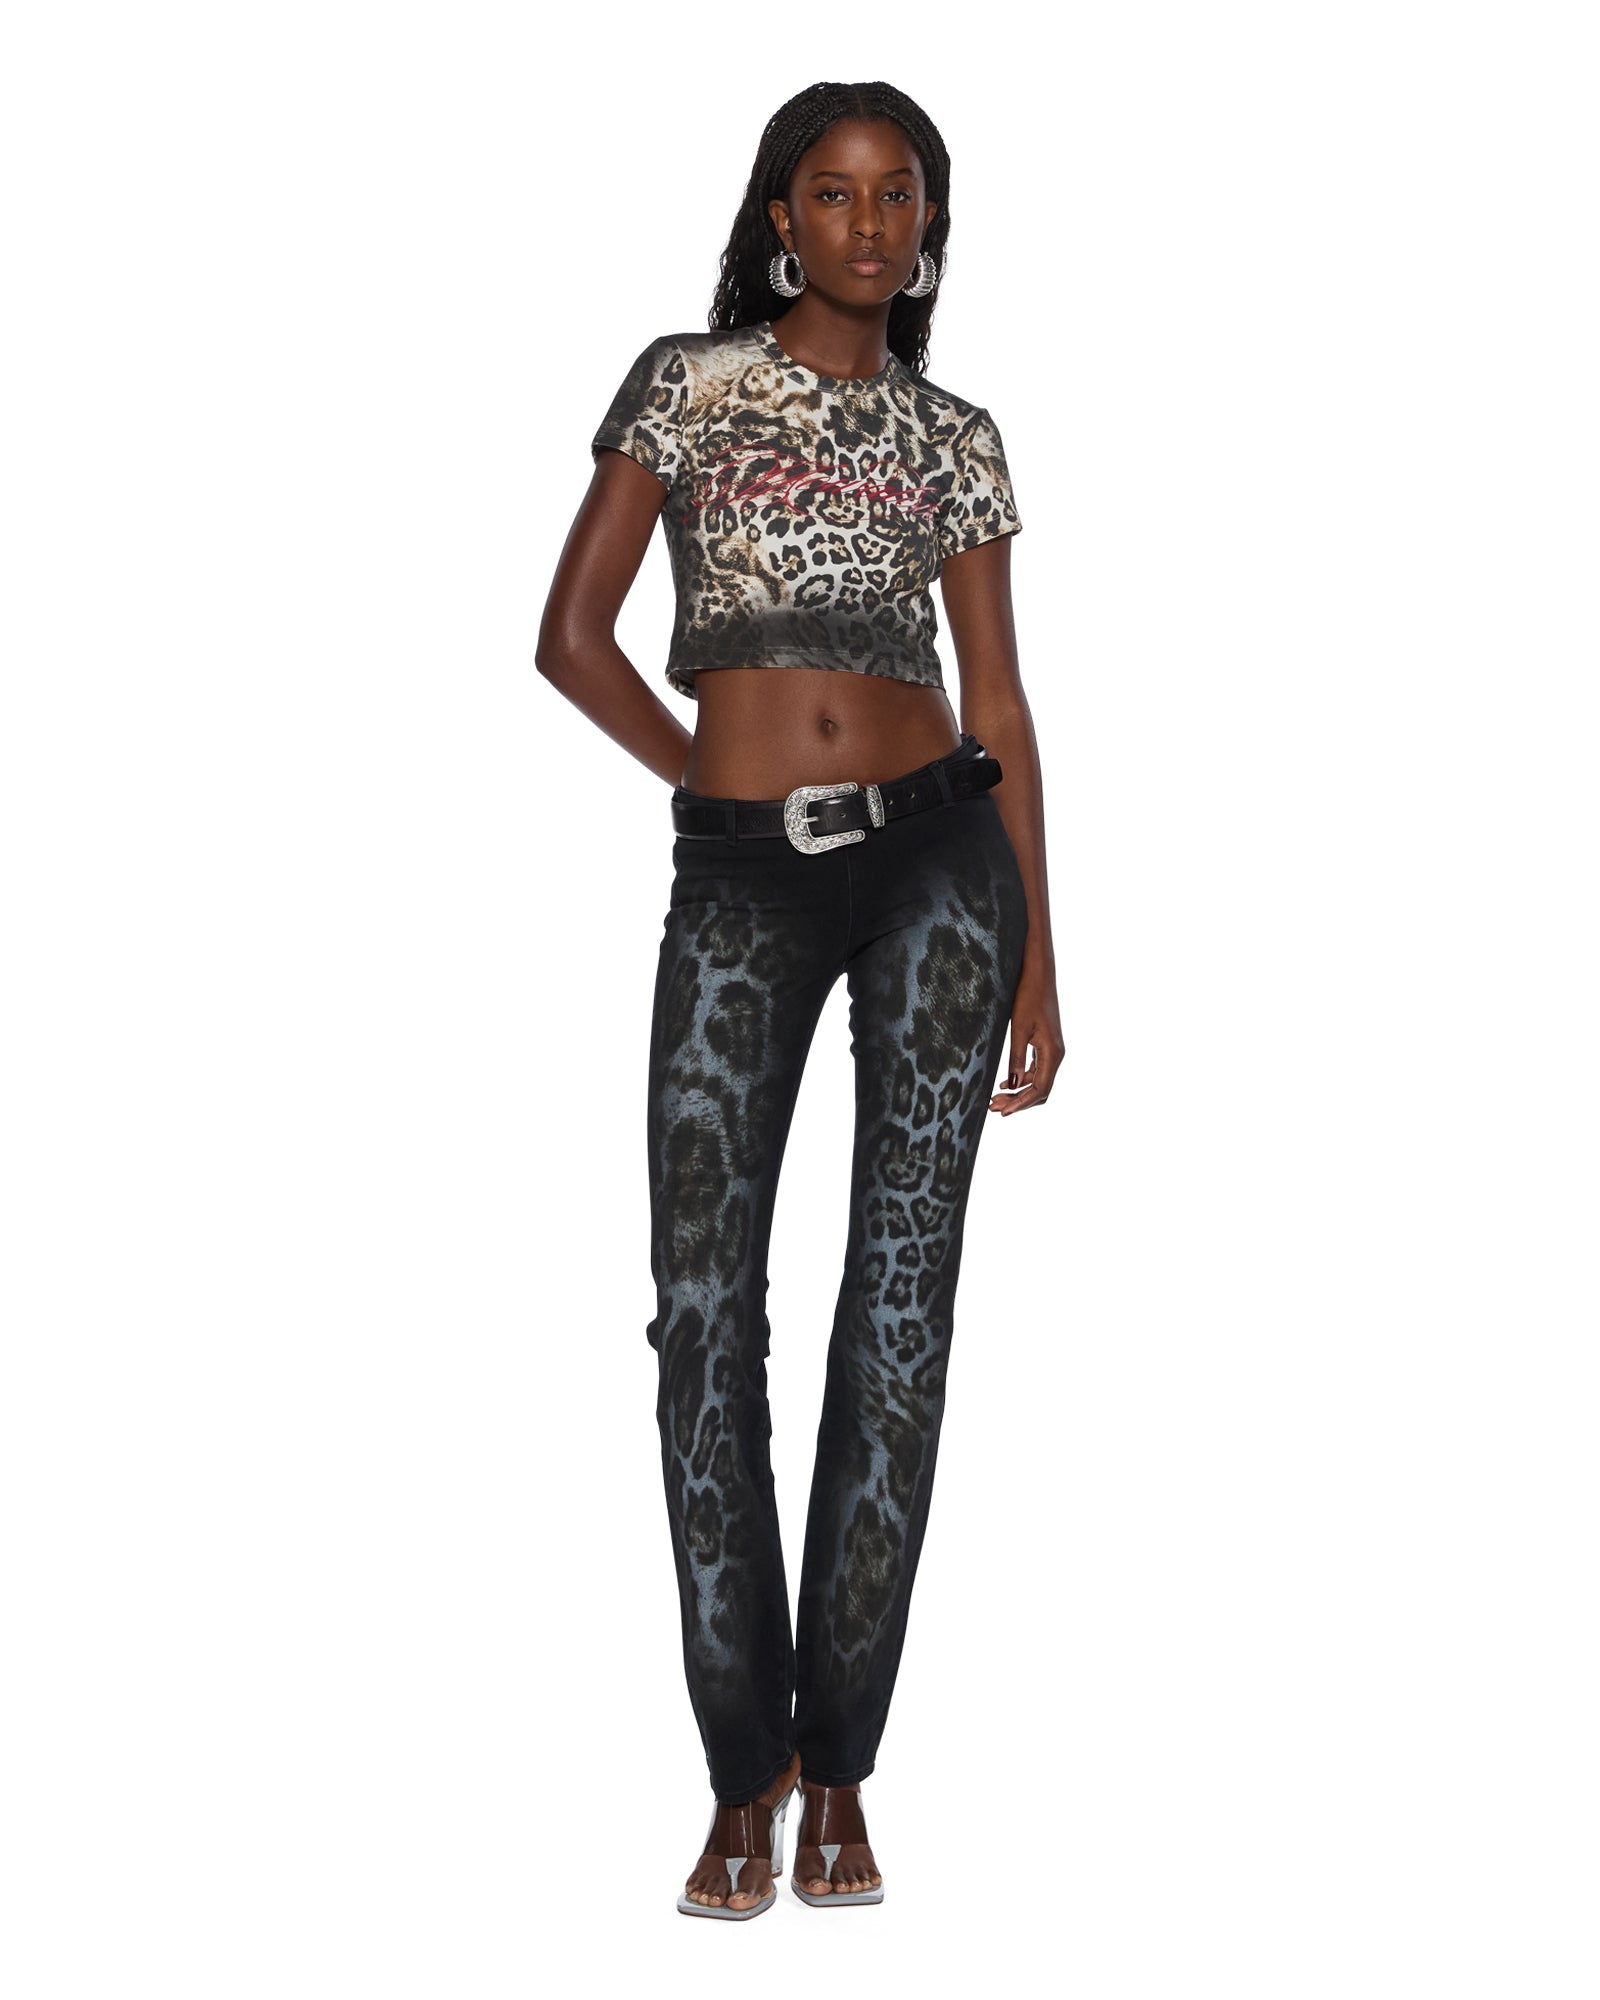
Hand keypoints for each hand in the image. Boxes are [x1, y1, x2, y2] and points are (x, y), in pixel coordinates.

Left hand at [988, 961, 1062, 1115]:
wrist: (1039, 974)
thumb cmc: (1028, 997)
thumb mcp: (1018, 1028)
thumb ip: (1016, 1058)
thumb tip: (1013, 1085)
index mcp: (1053, 1053)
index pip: (1039, 1090)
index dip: (1021, 1104)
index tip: (1002, 1112)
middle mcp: (1056, 1055)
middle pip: (1040, 1090)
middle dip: (1018, 1102)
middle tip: (993, 1108)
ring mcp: (1052, 1050)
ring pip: (1038, 1082)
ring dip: (1018, 1092)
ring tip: (996, 1098)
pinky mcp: (1046, 1045)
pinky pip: (1037, 1070)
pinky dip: (1022, 1080)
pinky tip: (1006, 1083)